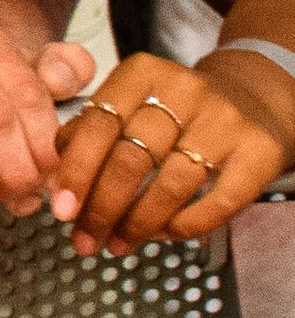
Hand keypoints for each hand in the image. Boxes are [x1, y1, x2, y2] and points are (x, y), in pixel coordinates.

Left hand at [50, 50, 292, 256]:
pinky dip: (185, 225)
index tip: (60, 209)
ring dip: (138, 223)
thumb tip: (57, 178)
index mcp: (141, 73)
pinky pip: (218, 201)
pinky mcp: (259, 151)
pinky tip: (163, 235)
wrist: (252, 98)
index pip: (97, 124)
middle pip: (131, 158)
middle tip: (86, 239)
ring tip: (118, 244)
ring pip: (170, 184)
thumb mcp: (131, 98)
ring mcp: (224, 121)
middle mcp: (184, 91)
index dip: (76, 171)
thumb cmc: (174, 107)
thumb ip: (92, 128)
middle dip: (102, 207)